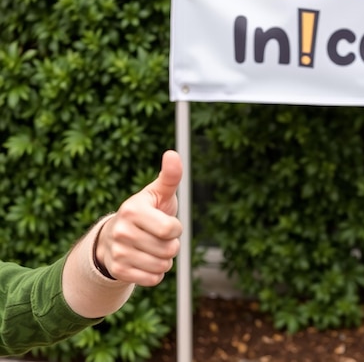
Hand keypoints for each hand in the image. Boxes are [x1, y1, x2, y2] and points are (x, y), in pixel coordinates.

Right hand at [95, 150, 182, 285]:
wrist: (116, 235)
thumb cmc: (147, 211)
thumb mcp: (158, 193)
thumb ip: (170, 176)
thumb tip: (173, 153)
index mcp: (132, 210)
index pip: (171, 230)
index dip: (176, 228)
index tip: (167, 223)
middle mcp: (121, 231)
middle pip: (169, 250)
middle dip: (171, 245)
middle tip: (159, 237)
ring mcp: (117, 252)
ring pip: (162, 266)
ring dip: (165, 259)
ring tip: (153, 248)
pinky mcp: (118, 271)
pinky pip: (153, 280)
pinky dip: (156, 273)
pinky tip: (146, 261)